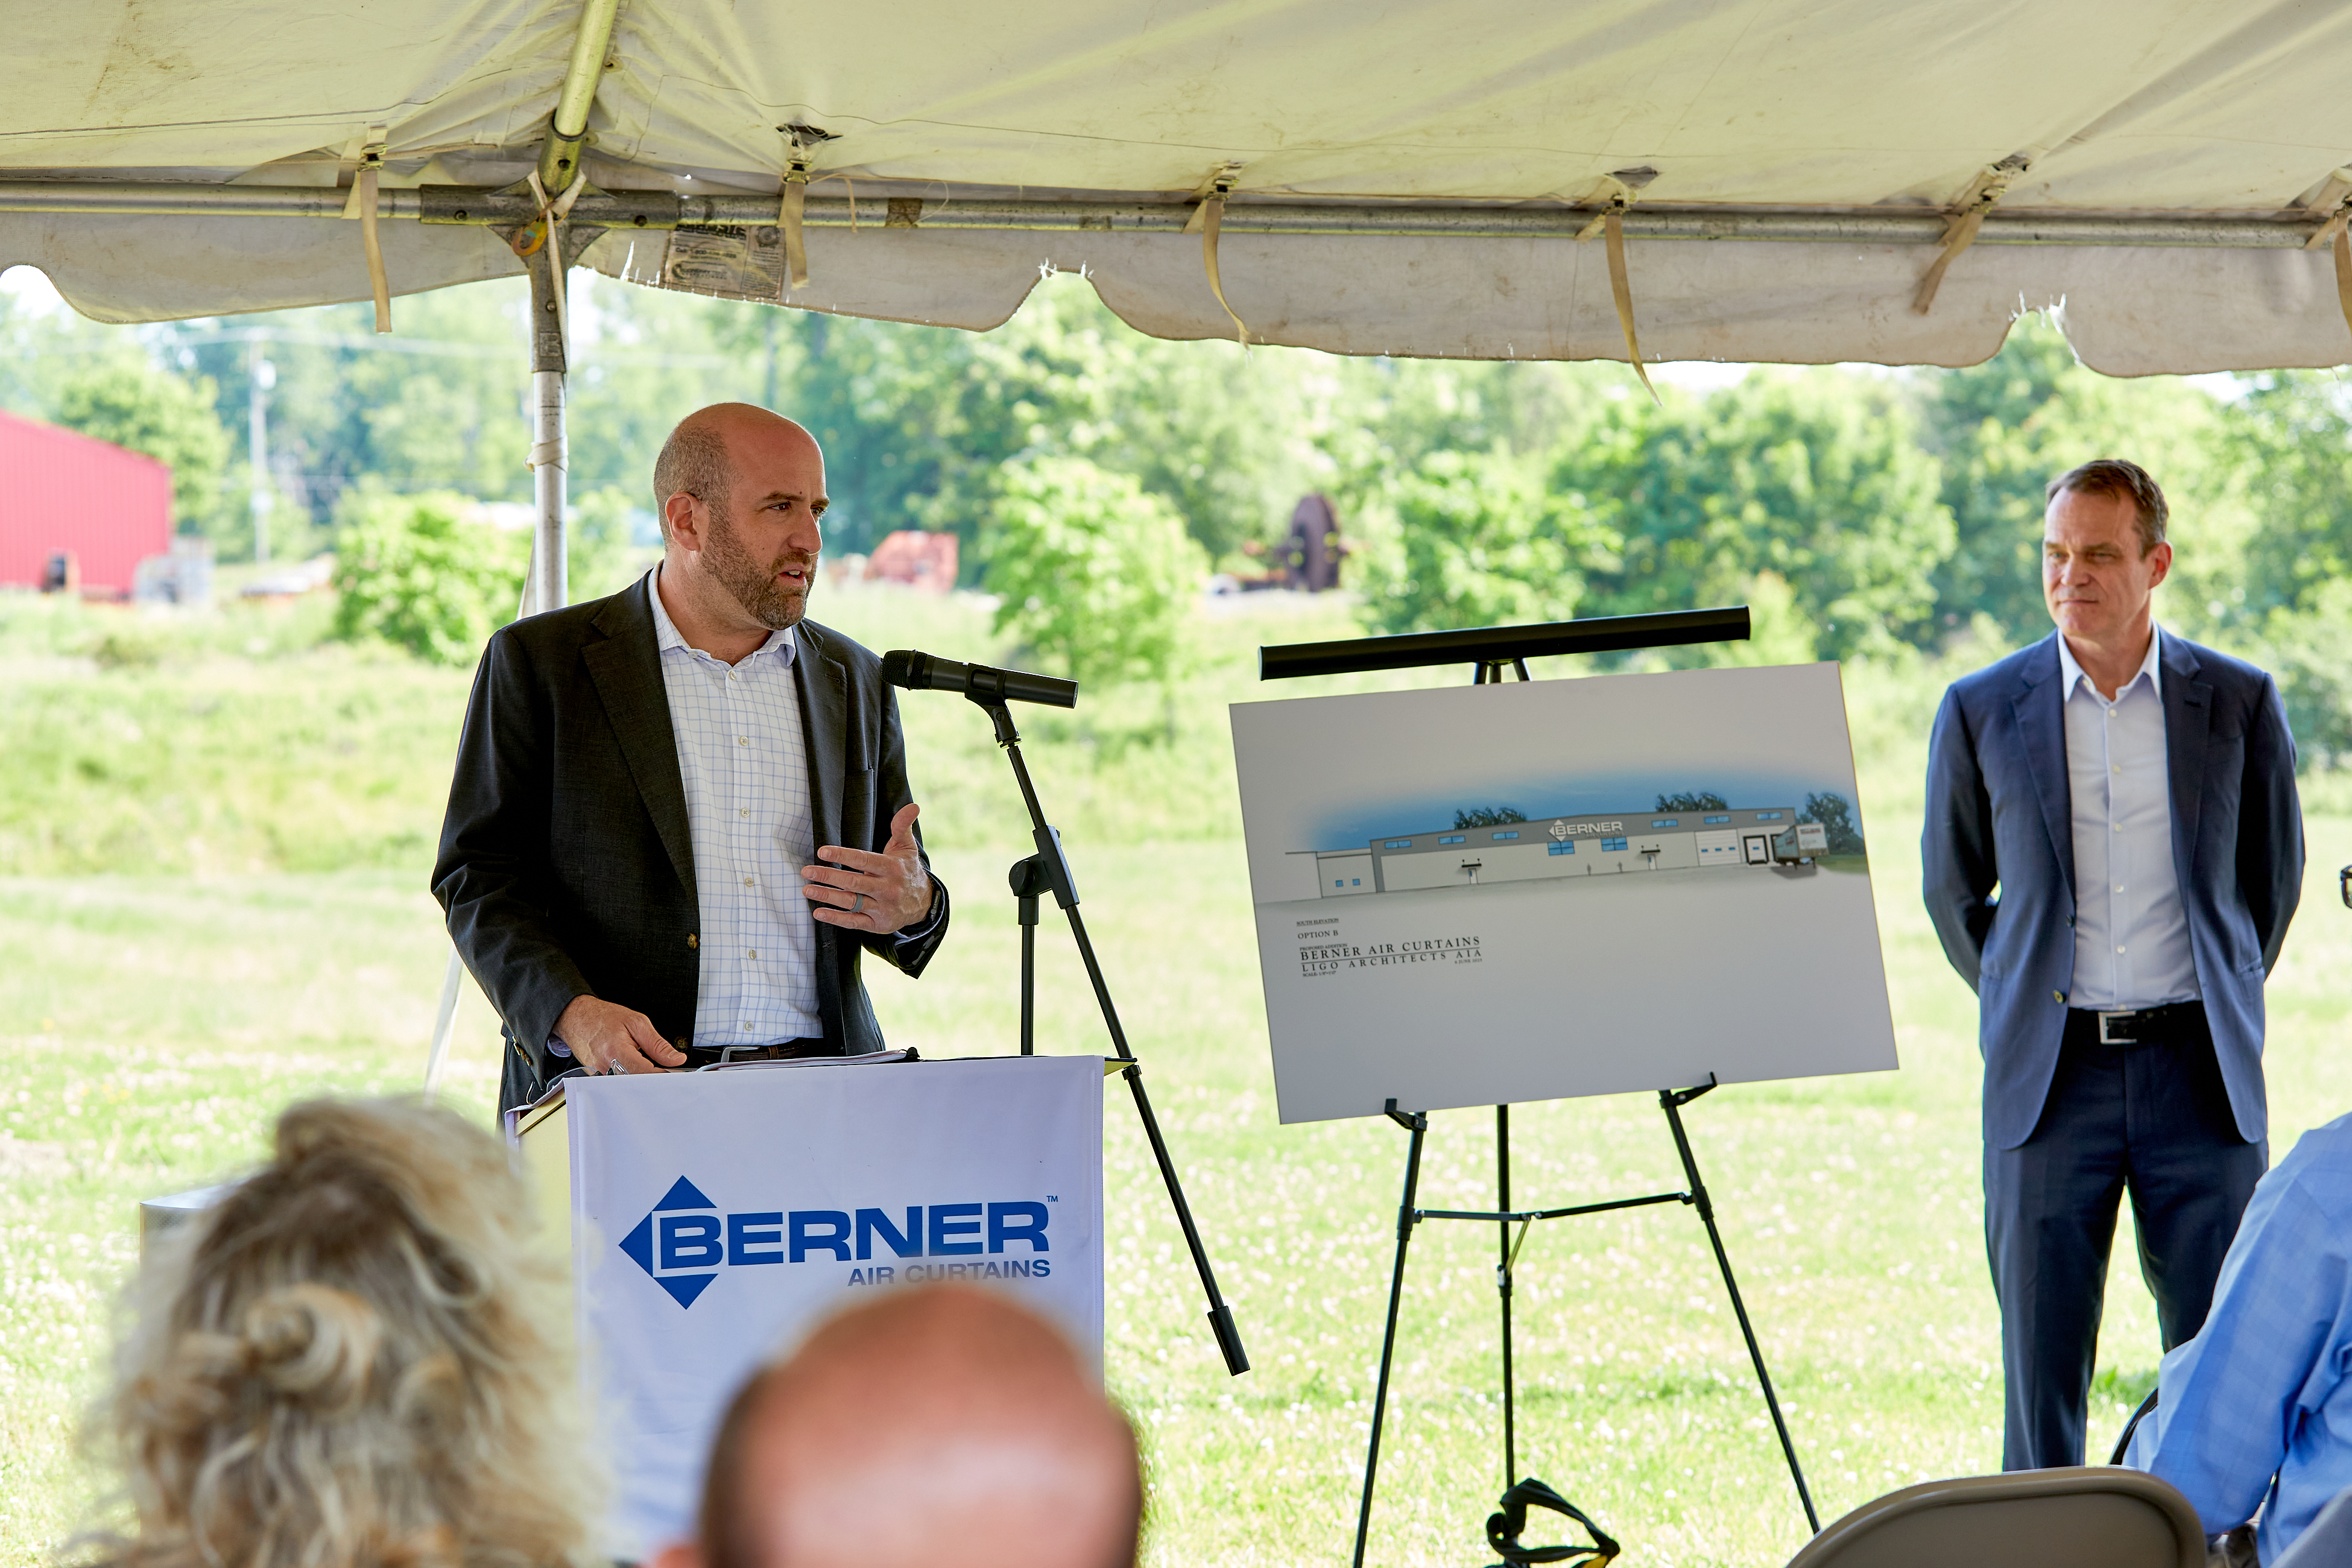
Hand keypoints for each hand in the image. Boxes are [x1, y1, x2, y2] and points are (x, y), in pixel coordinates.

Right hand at [555, 995, 686, 1075]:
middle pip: (637, 1085)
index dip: (664, 1076)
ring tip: (649, 1067)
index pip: (645, 1073)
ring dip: (642, 1080)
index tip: (676, 1074)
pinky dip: (630, 1078)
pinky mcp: (597, 1078)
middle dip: (654, 1081)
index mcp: (616, 1051)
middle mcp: (605, 1067)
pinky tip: (635, 1069)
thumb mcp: (637, 1023)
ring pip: (628, 1087)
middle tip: (665, 1072)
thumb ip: (658, 1044)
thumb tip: (677, 1059)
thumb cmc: (603, 1018)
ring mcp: (599, 1075)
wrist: (576, 1017)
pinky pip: (618, 1084)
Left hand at [803, 802, 935, 933]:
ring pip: (851, 902)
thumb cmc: (907, 871)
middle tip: (807, 871)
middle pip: (853, 882)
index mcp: (892, 868)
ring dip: (827, 896)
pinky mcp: (877, 924)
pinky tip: (819, 913)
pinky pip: (854, 922)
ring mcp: (882, 908)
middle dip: (828, 876)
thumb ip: (902, 827)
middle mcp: (887, 889)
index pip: (864, 860)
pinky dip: (836, 919)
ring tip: (807, 890)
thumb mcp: (907, 848)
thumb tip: (912, 806)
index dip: (843, 855)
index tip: (823, 851)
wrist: (924, 904)